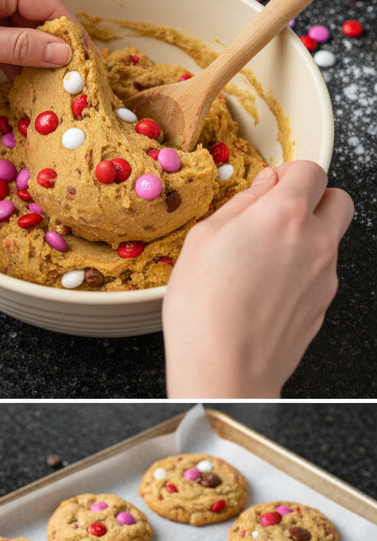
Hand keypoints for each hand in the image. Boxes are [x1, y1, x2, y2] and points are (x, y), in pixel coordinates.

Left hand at [0, 0, 85, 78]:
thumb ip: (19, 48)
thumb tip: (62, 53)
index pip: (51, 5)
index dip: (72, 35)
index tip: (87, 64)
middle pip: (37, 15)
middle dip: (52, 48)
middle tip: (67, 81)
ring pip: (18, 27)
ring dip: (30, 55)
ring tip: (43, 85)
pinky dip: (9, 54)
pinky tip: (16, 76)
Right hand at [163, 161, 352, 397]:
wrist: (224, 370)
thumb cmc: (203, 310)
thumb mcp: (202, 240)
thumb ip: (240, 205)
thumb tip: (261, 188)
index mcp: (284, 215)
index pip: (309, 170)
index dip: (287, 174)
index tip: (269, 186)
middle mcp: (316, 241)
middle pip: (338, 200)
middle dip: (312, 200)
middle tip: (278, 216)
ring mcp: (325, 276)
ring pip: (330, 240)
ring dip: (305, 239)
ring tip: (262, 263)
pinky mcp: (322, 305)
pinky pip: (320, 275)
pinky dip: (300, 274)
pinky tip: (264, 292)